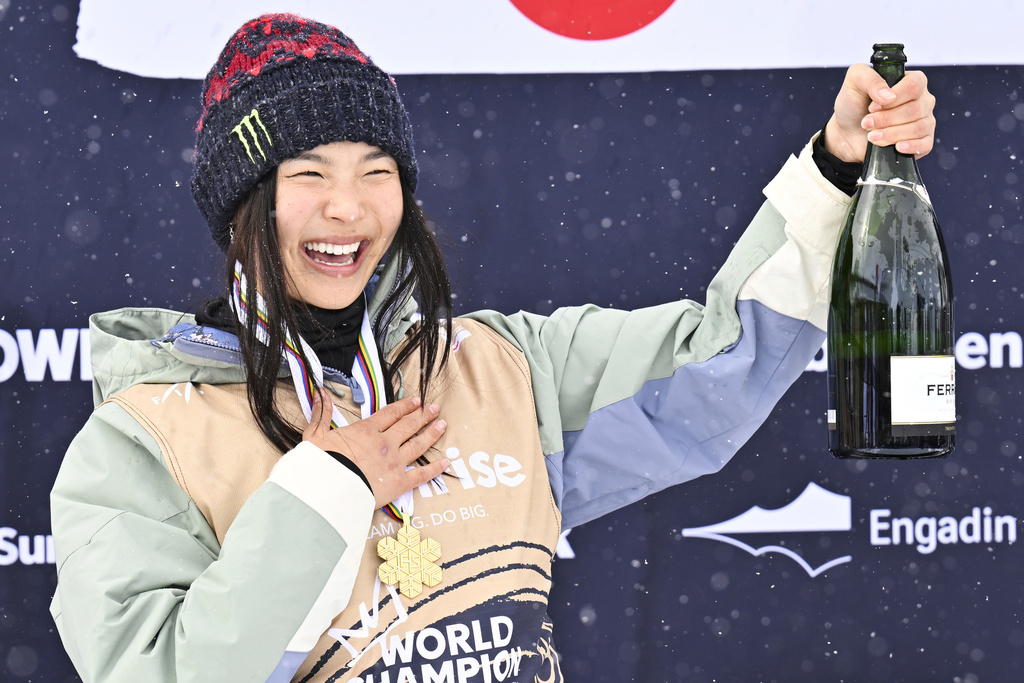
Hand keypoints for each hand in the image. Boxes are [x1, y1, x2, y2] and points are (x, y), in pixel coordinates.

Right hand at [302, 390, 448, 508]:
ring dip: (432, 434)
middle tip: (434, 409)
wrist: (328, 491)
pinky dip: (435, 468)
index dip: (405, 406)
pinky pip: (421, 474)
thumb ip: (321, 413)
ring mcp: (395, 462)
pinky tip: (446, 462)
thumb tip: (320, 393)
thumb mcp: (315, 435)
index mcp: (367, 431)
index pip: (391, 414)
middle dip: (423, 415)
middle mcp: (385, 443)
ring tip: (442, 425)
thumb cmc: (321, 464)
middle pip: (409, 425)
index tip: (416, 401)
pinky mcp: (399, 482)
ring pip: (418, 445)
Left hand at [825, 63, 935, 162]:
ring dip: (891, 134)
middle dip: (886, 119)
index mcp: (911, 81)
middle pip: (914, 109)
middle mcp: (922, 99)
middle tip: (867, 123)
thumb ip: (871, 79)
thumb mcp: (854, 81)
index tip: (872, 107)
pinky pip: (925, 144)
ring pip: (918, 128)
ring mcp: (924, 120)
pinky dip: (910, 146)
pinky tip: (897, 146)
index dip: (894, 98)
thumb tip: (889, 96)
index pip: (914, 85)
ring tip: (872, 136)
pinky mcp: (922, 141)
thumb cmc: (853, 105)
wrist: (846, 132)